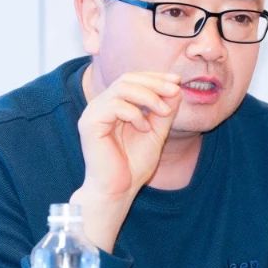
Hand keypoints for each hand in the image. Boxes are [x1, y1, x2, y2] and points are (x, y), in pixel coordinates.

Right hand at [71, 71, 180, 250]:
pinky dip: (135, 113)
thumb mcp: (156, 133)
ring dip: (148, 96)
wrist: (118, 189)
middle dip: (154, 82)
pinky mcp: (89, 123)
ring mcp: (93, 113)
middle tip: (175, 90)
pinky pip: (114, 105)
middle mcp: (101, 105)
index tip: (177, 82)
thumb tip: (176, 89)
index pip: (133, 80)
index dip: (156, 77)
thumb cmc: (134, 164)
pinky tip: (144, 128)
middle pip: (127, 78)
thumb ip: (164, 112)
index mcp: (115, 105)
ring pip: (121, 87)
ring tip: (163, 111)